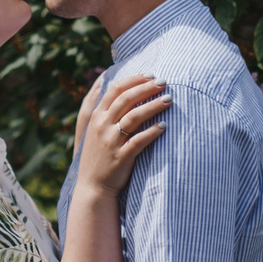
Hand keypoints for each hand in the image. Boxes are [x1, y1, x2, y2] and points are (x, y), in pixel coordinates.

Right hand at [74, 71, 168, 200]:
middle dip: (146, 88)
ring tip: (169, 100)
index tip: (150, 75)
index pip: (115, 89)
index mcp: (96, 116)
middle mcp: (102, 126)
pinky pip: (139, 141)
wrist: (93, 186)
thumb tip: (118, 89)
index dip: (134, 80)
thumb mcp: (95, 130)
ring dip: (153, 106)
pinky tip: (164, 126)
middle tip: (164, 82)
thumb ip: (104, 111)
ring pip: (134, 117)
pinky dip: (152, 132)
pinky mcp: (121, 156)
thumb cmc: (99, 155)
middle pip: (126, 99)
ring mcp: (110, 141)